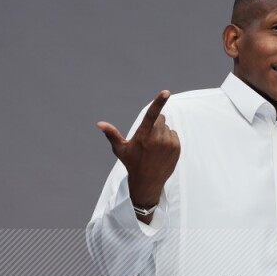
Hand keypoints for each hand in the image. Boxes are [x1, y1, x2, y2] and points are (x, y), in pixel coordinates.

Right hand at [97, 89, 180, 207]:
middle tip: (148, 138)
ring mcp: (168, 143)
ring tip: (155, 147)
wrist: (147, 183)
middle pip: (161, 118)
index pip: (152, 114)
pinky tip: (162, 150)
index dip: (159, 101)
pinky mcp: (176, 148)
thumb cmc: (132, 164)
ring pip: (167, 127)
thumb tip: (99, 124)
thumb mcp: (120, 149)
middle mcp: (157, 138)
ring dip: (162, 133)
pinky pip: (174, 134)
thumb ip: (111, 134)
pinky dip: (169, 139)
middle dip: (155, 124)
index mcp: (144, 135)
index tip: (166, 92)